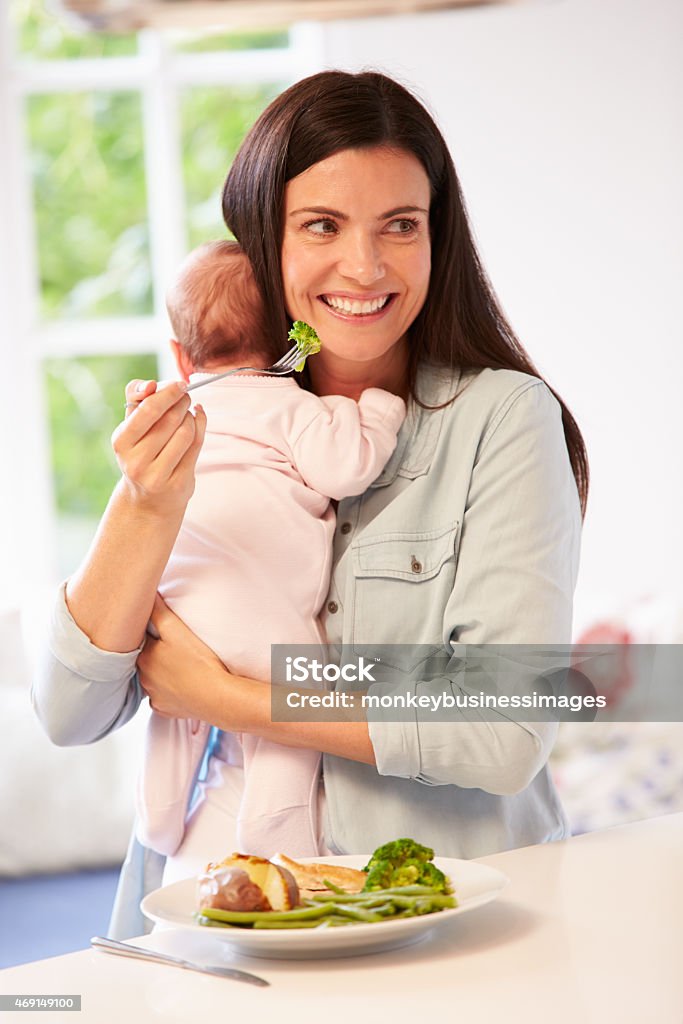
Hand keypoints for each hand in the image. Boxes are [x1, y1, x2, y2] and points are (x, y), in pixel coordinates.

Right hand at [112, 379, 206, 516]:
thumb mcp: (131, 426)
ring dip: (191, 416)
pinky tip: (198, 419)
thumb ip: (136, 397)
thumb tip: (151, 385)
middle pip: (170, 420)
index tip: (180, 384)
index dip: (167, 393)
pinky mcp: (178, 484)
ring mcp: (157, 476)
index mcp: (121, 442)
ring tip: (188, 413)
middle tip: (186, 396)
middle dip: (182, 402)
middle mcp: (136, 461)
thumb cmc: (141, 451)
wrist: (148, 499)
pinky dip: (201, 427)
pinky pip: (196, 447)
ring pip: (185, 433)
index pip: (147, 410)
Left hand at [138, 594, 226, 719]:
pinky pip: (161, 697)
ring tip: (179, 667)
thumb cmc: (198, 661)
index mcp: (144, 656)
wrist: (217, 696)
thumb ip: (159, 611)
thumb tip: (146, 595)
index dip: (153, 634)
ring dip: (160, 674)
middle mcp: (143, 678)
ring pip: (152, 680)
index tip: (164, 633)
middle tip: (174, 649)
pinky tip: (181, 685)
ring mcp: (153, 696)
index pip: (142, 640)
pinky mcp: (164, 709)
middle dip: (155, 654)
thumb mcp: (177, 629)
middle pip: (146, 660)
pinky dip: (168, 692)